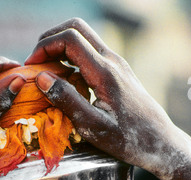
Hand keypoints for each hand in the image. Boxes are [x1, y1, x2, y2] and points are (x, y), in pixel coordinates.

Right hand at [25, 18, 190, 179]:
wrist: (158, 140)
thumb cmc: (126, 139)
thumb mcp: (92, 126)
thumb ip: (67, 100)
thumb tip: (41, 78)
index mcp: (104, 72)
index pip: (70, 39)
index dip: (45, 47)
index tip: (31, 68)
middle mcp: (112, 61)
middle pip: (76, 28)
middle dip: (50, 40)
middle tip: (35, 63)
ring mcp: (116, 64)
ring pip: (84, 38)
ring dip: (61, 47)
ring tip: (46, 71)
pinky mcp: (118, 71)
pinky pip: (91, 52)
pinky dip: (72, 57)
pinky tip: (65, 78)